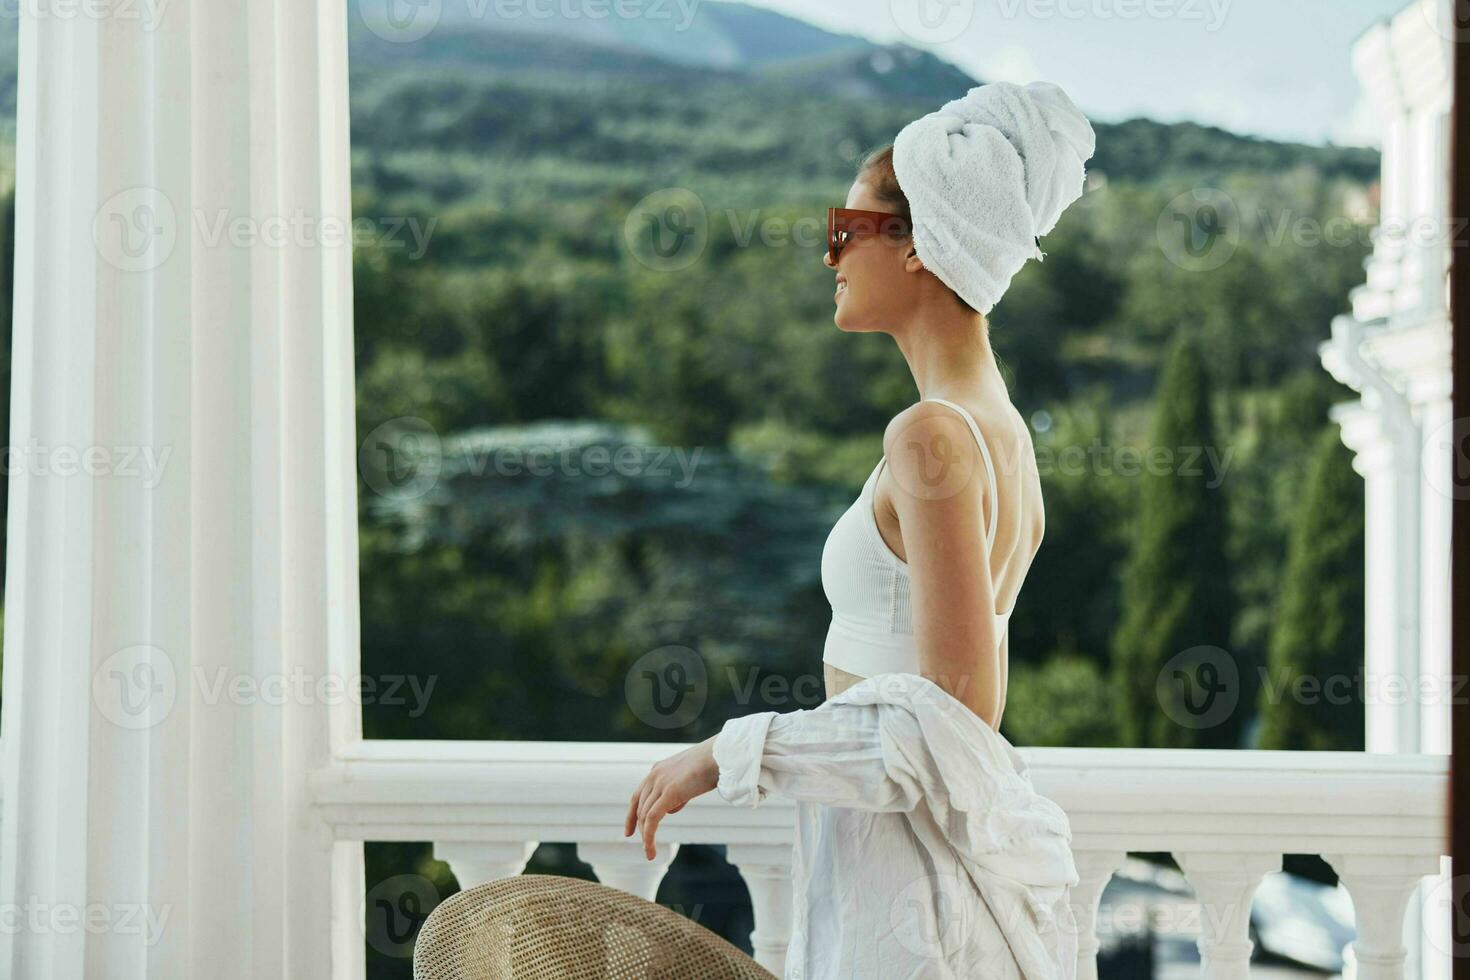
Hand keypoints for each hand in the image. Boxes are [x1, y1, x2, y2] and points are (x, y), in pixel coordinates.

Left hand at [624, 736, 718, 859]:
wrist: (721, 755)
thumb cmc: (712, 765)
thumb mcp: (689, 779)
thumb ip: (678, 792)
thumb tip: (671, 808)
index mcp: (658, 770)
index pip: (638, 795)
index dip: (632, 815)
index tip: (630, 832)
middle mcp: (655, 775)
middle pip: (640, 808)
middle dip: (640, 829)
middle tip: (646, 847)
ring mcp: (661, 783)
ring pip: (645, 816)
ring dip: (646, 837)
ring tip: (650, 853)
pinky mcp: (669, 792)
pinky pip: (652, 819)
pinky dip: (649, 836)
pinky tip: (650, 849)